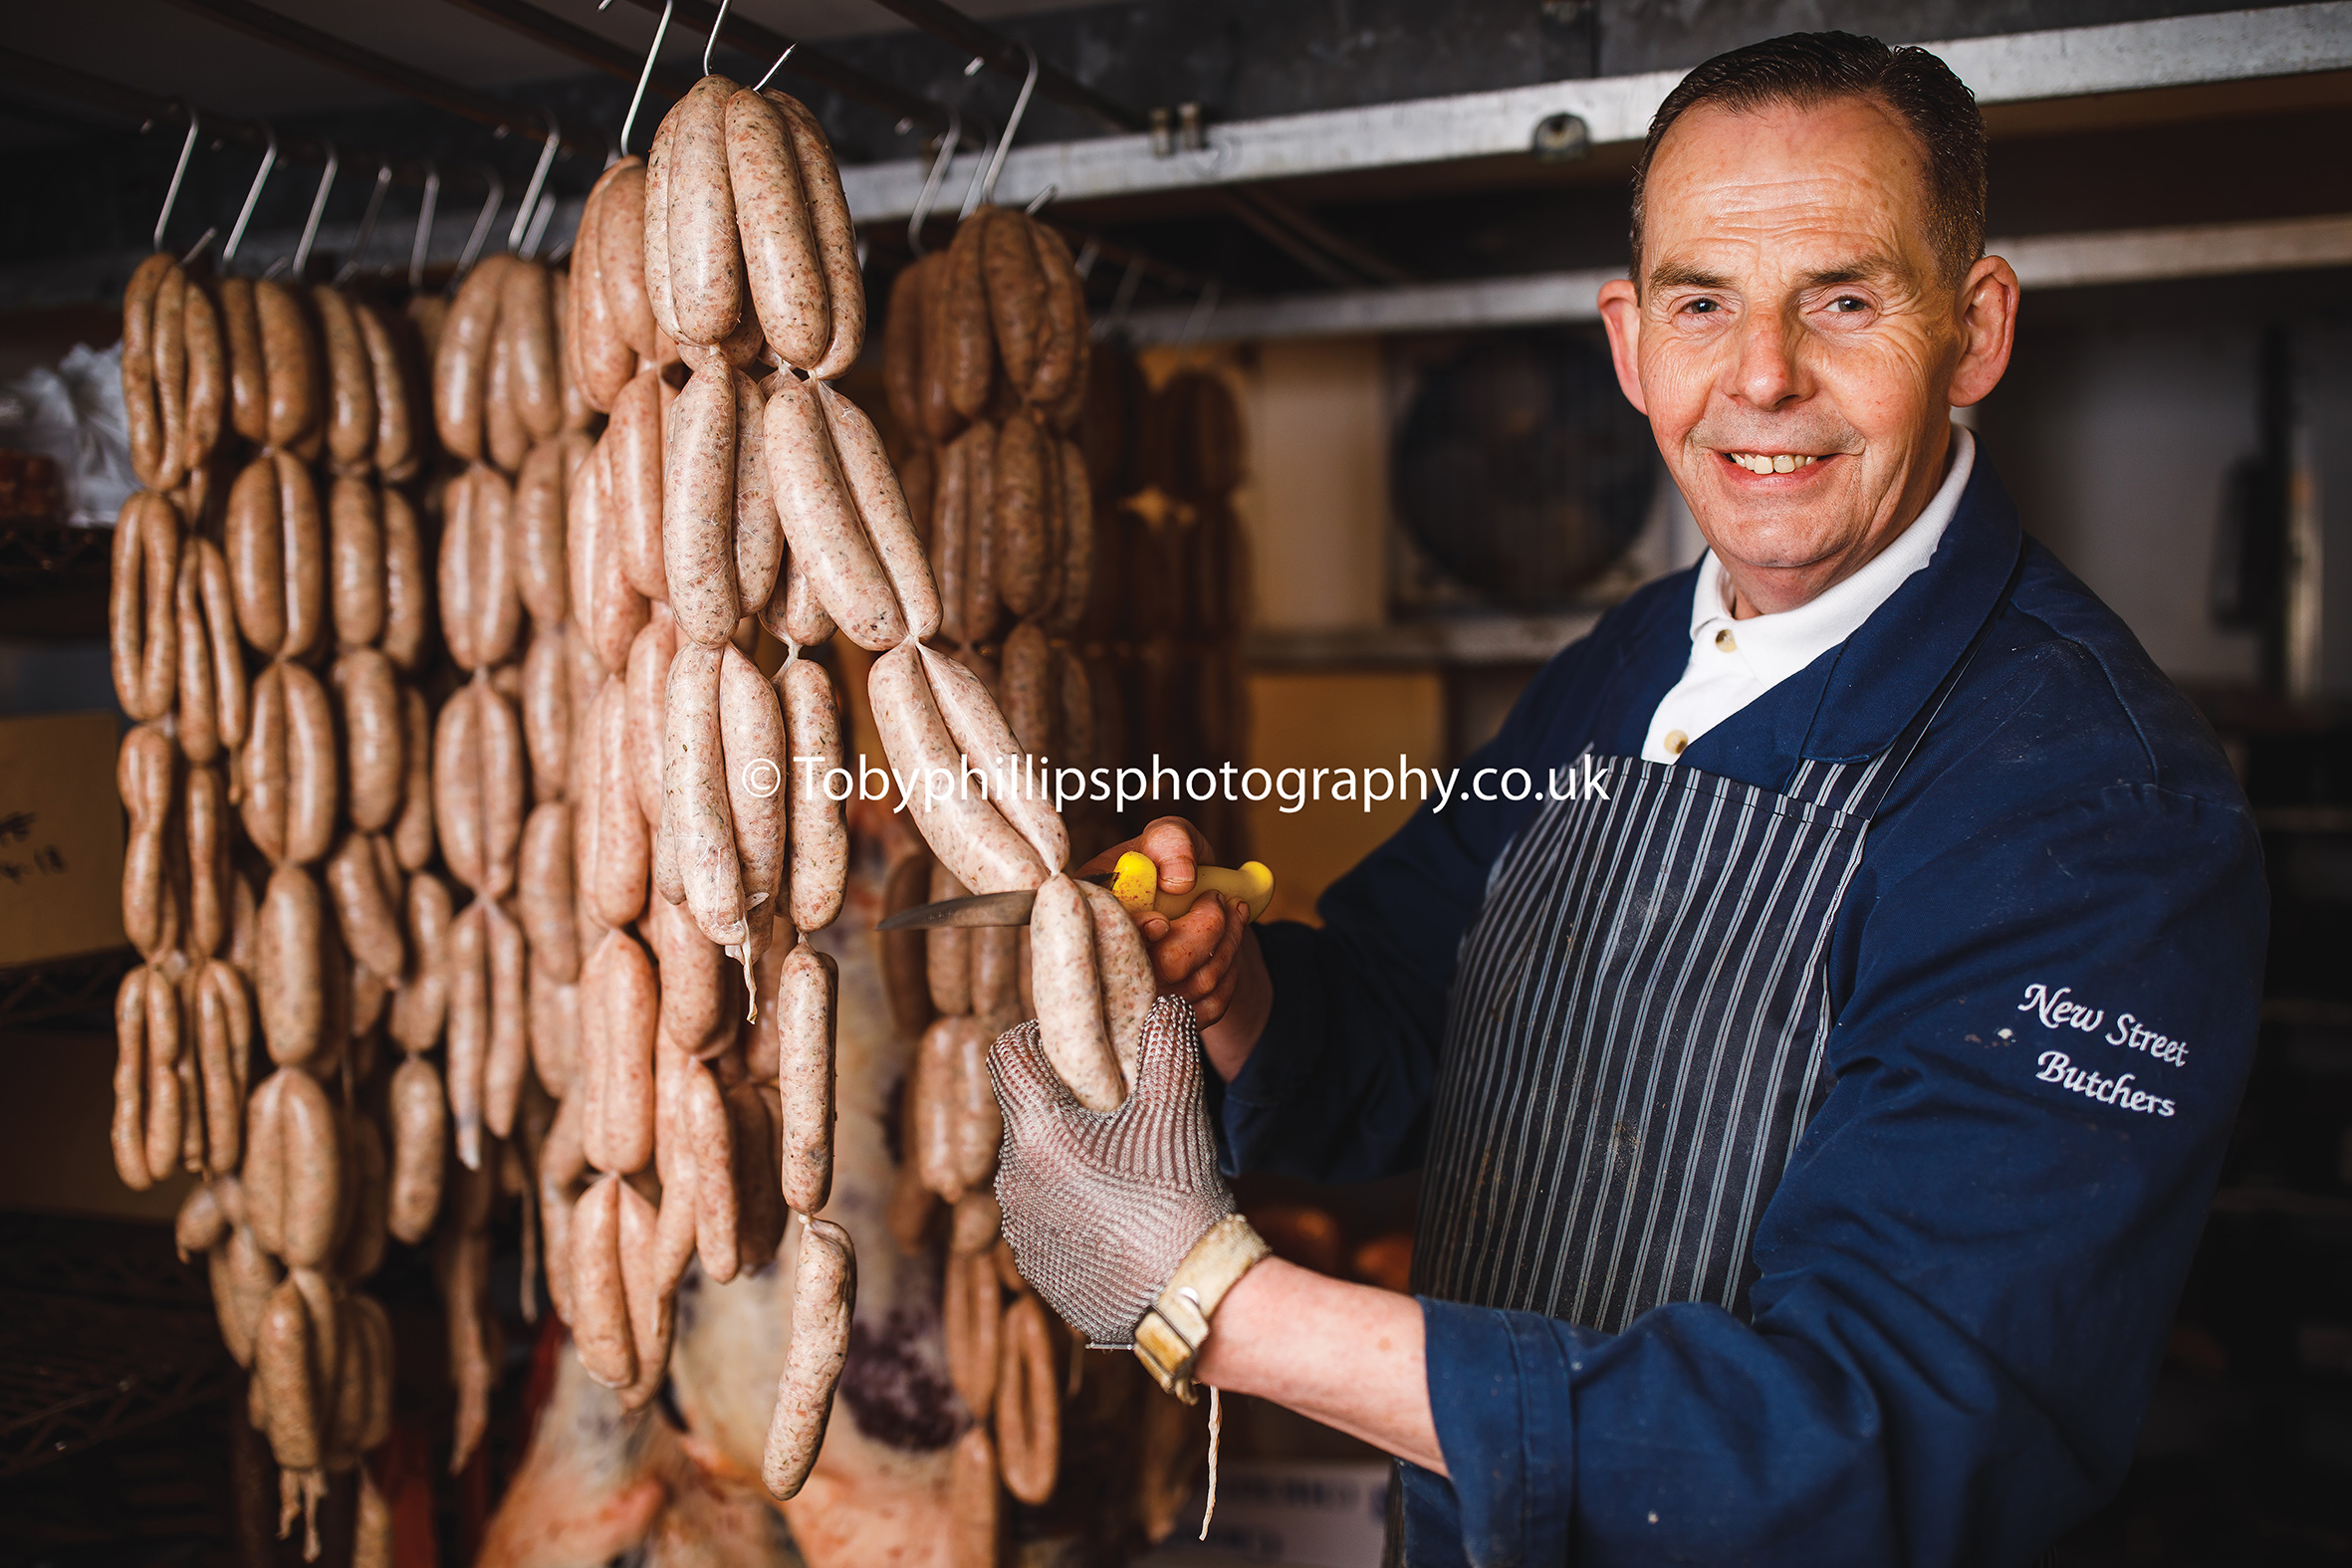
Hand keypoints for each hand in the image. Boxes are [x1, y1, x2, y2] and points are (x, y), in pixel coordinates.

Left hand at [988, 995, 1233, 1348]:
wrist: (1189, 1298)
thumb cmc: (1178, 1198)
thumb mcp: (1176, 1110)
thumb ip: (1168, 1043)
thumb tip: (1166, 1002)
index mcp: (1037, 1135)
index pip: (1008, 1057)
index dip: (1036, 1039)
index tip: (1071, 1044)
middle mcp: (1013, 1182)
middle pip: (1024, 1116)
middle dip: (1061, 1105)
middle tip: (1113, 1111)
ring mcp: (1020, 1231)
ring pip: (1031, 1170)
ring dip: (1065, 1159)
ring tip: (1121, 1170)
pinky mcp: (1036, 1269)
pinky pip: (1042, 1218)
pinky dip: (1069, 1207)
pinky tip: (1116, 1216)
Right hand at [1080, 820, 1271, 1067]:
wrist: (1189, 902)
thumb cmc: (1168, 866)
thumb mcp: (1168, 837)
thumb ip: (1169, 841)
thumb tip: (1179, 880)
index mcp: (1092, 917)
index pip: (1101, 940)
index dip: (1132, 937)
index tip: (1160, 922)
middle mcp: (1108, 966)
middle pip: (1162, 969)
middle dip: (1206, 930)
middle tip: (1220, 898)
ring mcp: (1139, 1001)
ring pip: (1195, 986)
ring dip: (1228, 943)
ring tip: (1232, 910)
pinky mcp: (1171, 1020)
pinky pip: (1212, 1004)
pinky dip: (1230, 969)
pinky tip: (1226, 942)